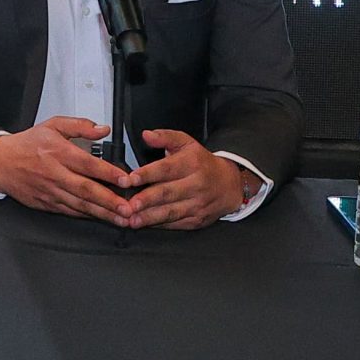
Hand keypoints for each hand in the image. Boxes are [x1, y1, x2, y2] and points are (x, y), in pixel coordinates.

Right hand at [0, 117, 136, 222]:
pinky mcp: (47, 203)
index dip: (108, 173)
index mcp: (58, 152)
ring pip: (80, 205)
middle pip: (86, 189)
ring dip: (103, 213)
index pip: (88, 164)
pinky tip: (101, 218)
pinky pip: (70, 211)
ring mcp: (51, 191)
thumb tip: (102, 129)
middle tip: (128, 208)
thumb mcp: (52, 125)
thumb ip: (79, 126)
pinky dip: (87, 216)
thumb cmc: (26, 144)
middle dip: (109, 200)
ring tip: (122, 219)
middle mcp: (55, 173)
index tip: (126, 180)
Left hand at [124, 129, 248, 228]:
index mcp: (192, 163)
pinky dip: (160, 225)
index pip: (166, 169)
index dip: (147, 174)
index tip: (130, 179)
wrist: (230, 184)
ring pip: (171, 212)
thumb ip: (164, 137)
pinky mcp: (198, 219)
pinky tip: (146, 224)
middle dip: (146, 200)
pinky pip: (177, 223)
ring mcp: (198, 204)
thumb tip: (146, 135)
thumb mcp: (186, 143)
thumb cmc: (202, 163)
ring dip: (150, 217)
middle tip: (129, 205)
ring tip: (133, 220)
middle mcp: (196, 185)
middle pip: (167, 193)